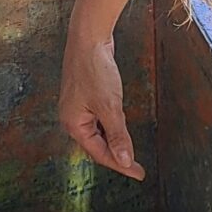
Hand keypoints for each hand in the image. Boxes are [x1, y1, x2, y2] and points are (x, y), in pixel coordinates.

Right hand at [59, 30, 144, 179]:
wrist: (88, 38)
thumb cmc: (95, 70)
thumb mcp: (110, 107)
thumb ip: (117, 135)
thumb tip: (124, 160)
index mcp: (74, 124)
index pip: (99, 153)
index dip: (120, 165)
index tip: (138, 173)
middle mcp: (72, 119)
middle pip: (96, 145)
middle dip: (116, 156)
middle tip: (137, 167)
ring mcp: (77, 107)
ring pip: (97, 132)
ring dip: (113, 142)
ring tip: (130, 153)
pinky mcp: (84, 96)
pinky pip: (97, 120)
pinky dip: (109, 128)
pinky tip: (119, 130)